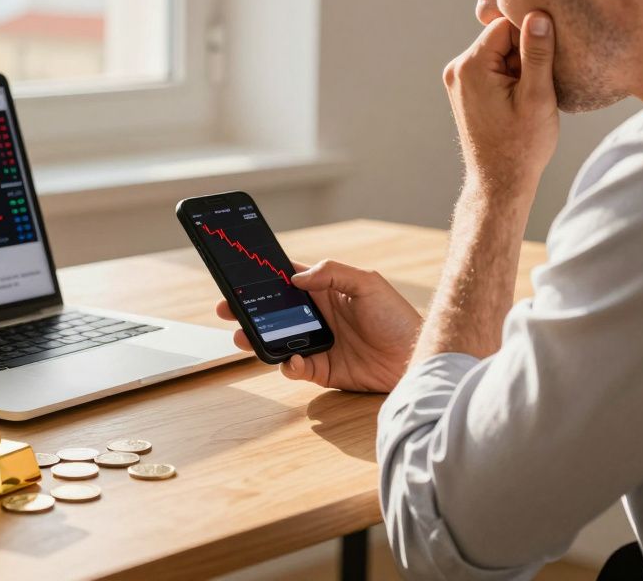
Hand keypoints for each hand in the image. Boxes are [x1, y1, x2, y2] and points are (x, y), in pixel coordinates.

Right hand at [216, 259, 421, 391]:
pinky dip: (287, 365)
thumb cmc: (397, 317)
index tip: (240, 275)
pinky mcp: (323, 369)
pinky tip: (291, 360)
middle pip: (273, 312)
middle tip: (226, 309)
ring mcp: (318, 343)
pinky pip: (295, 368)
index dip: (263, 277)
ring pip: (277, 340)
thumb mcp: (368, 283)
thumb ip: (333, 273)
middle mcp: (318, 317)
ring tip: (242, 336)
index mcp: (326, 292)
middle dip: (247, 310)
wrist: (416, 358)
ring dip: (257, 338)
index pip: (287, 280)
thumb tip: (296, 276)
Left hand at [443, 11, 558, 196]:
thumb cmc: (521, 145)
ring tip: (526, 99)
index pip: (506, 24)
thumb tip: (537, 14)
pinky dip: (509, 79)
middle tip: (535, 88)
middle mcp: (457, 69)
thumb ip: (537, 53)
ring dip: (518, 68)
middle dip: (524, 55)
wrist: (500, 181)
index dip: (531, 40)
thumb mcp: (537, 95)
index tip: (542, 67)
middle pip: (501, 38)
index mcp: (471, 66)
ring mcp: (457, 80)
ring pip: (498, 53)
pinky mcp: (464, 90)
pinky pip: (492, 69)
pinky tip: (517, 102)